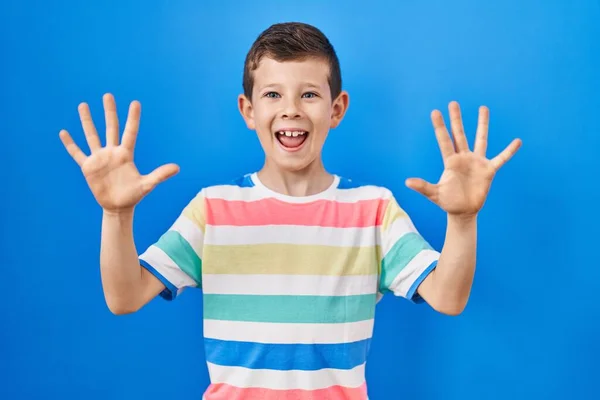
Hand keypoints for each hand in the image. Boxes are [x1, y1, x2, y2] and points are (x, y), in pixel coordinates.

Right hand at [59, 93, 178, 213]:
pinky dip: (70, 144)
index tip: (135, 102)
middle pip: (111, 128)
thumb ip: (160, 175)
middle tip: (108, 95)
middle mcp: (112, 152)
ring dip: (87, 121)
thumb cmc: (133, 195)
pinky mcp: (88, 167)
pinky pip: (77, 153)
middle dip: (109, 112)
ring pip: (92, 136)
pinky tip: (64, 132)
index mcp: (126, 154)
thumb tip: (177, 168)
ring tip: (83, 105)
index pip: (130, 132)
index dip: (133, 118)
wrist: (118, 207)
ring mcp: (99, 158)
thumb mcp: (147, 185)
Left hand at [405, 101, 520, 217]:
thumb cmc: (447, 202)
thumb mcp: (434, 194)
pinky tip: (517, 141)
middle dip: (456, 119)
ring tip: (483, 108)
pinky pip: (501, 159)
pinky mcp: (489, 170)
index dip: (440, 126)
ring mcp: (477, 162)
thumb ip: (423, 187)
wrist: (463, 211)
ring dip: (482, 124)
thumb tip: (407, 182)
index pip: (444, 140)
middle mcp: (463, 158)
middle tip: (453, 103)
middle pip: (459, 134)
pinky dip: (509, 151)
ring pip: (480, 139)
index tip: (435, 112)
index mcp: (450, 162)